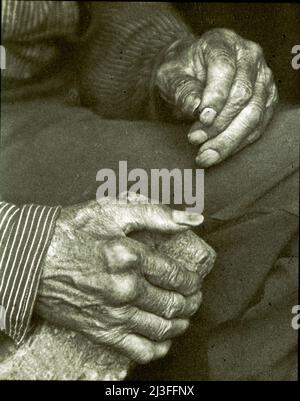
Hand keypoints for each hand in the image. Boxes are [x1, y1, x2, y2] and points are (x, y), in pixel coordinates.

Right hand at [36, 196, 207, 363]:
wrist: (30, 259)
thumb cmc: (70, 231)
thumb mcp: (111, 211)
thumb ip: (155, 214)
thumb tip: (193, 220)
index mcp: (130, 257)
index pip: (176, 275)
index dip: (191, 280)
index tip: (194, 280)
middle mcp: (124, 288)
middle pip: (173, 304)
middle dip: (190, 302)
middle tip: (193, 297)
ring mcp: (112, 313)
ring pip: (162, 328)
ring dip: (180, 323)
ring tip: (183, 316)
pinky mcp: (100, 331)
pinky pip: (139, 350)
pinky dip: (158, 348)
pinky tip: (163, 340)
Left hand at [156, 28, 277, 166]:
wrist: (193, 74)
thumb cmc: (181, 73)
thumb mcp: (171, 76)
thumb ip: (181, 89)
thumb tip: (196, 107)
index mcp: (223, 43)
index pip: (225, 69)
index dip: (215, 97)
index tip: (201, 118)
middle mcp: (249, 57)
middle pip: (242, 95)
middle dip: (218, 124)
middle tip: (196, 140)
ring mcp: (262, 79)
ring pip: (253, 115)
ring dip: (228, 140)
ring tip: (205, 155)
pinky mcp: (265, 101)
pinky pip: (257, 127)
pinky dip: (237, 144)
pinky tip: (218, 153)